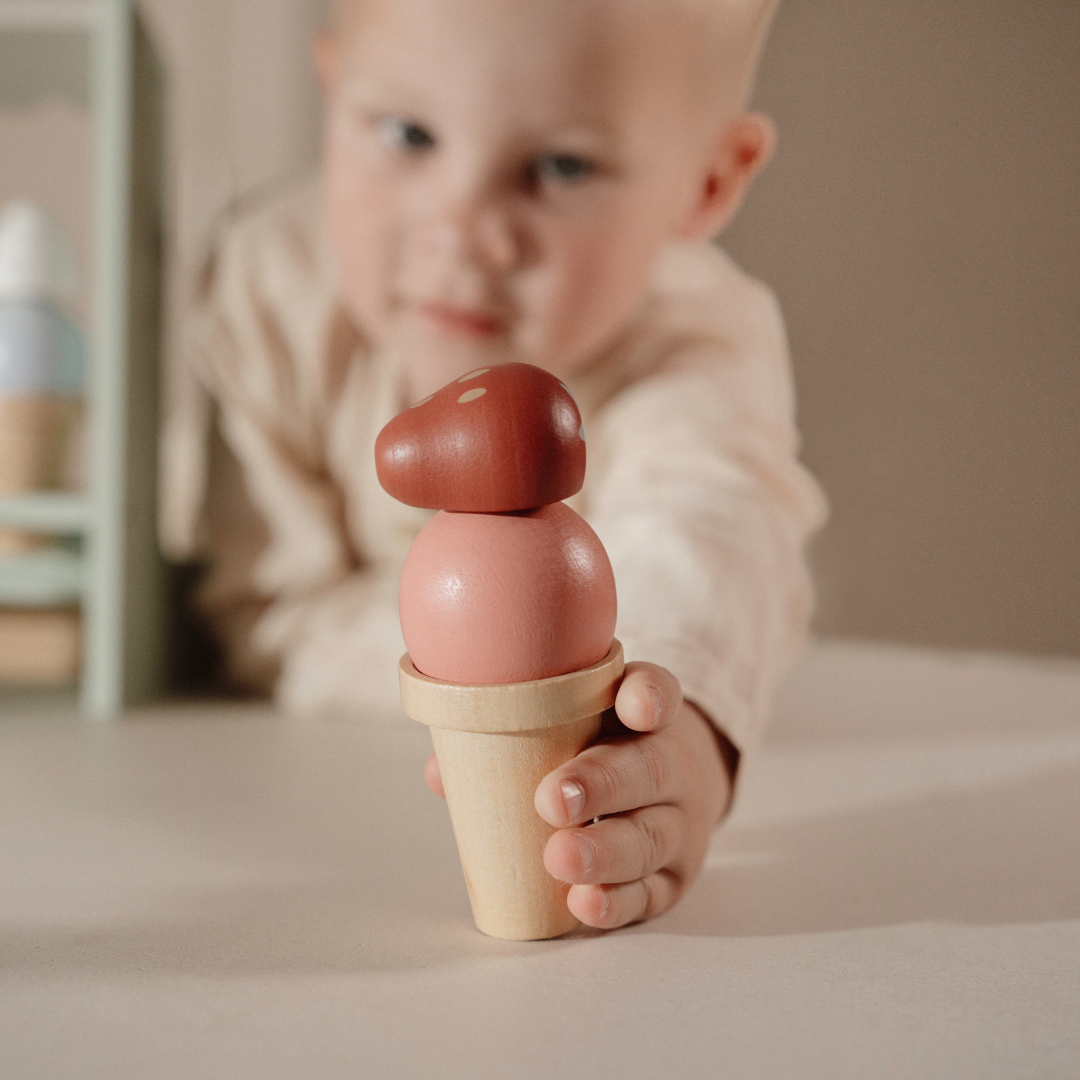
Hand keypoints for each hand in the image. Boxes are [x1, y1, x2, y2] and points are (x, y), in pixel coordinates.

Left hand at [422, 661, 736, 929]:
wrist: (672, 791)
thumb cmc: (599, 749)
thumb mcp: (569, 725)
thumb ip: (509, 735)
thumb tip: (442, 772)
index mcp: (641, 714)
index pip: (655, 691)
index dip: (646, 697)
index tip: (632, 706)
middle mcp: (669, 764)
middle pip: (649, 769)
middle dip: (600, 784)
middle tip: (551, 800)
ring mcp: (675, 824)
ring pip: (649, 837)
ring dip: (605, 852)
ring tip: (560, 858)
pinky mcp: (671, 878)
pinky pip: (650, 893)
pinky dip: (618, 902)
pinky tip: (585, 903)